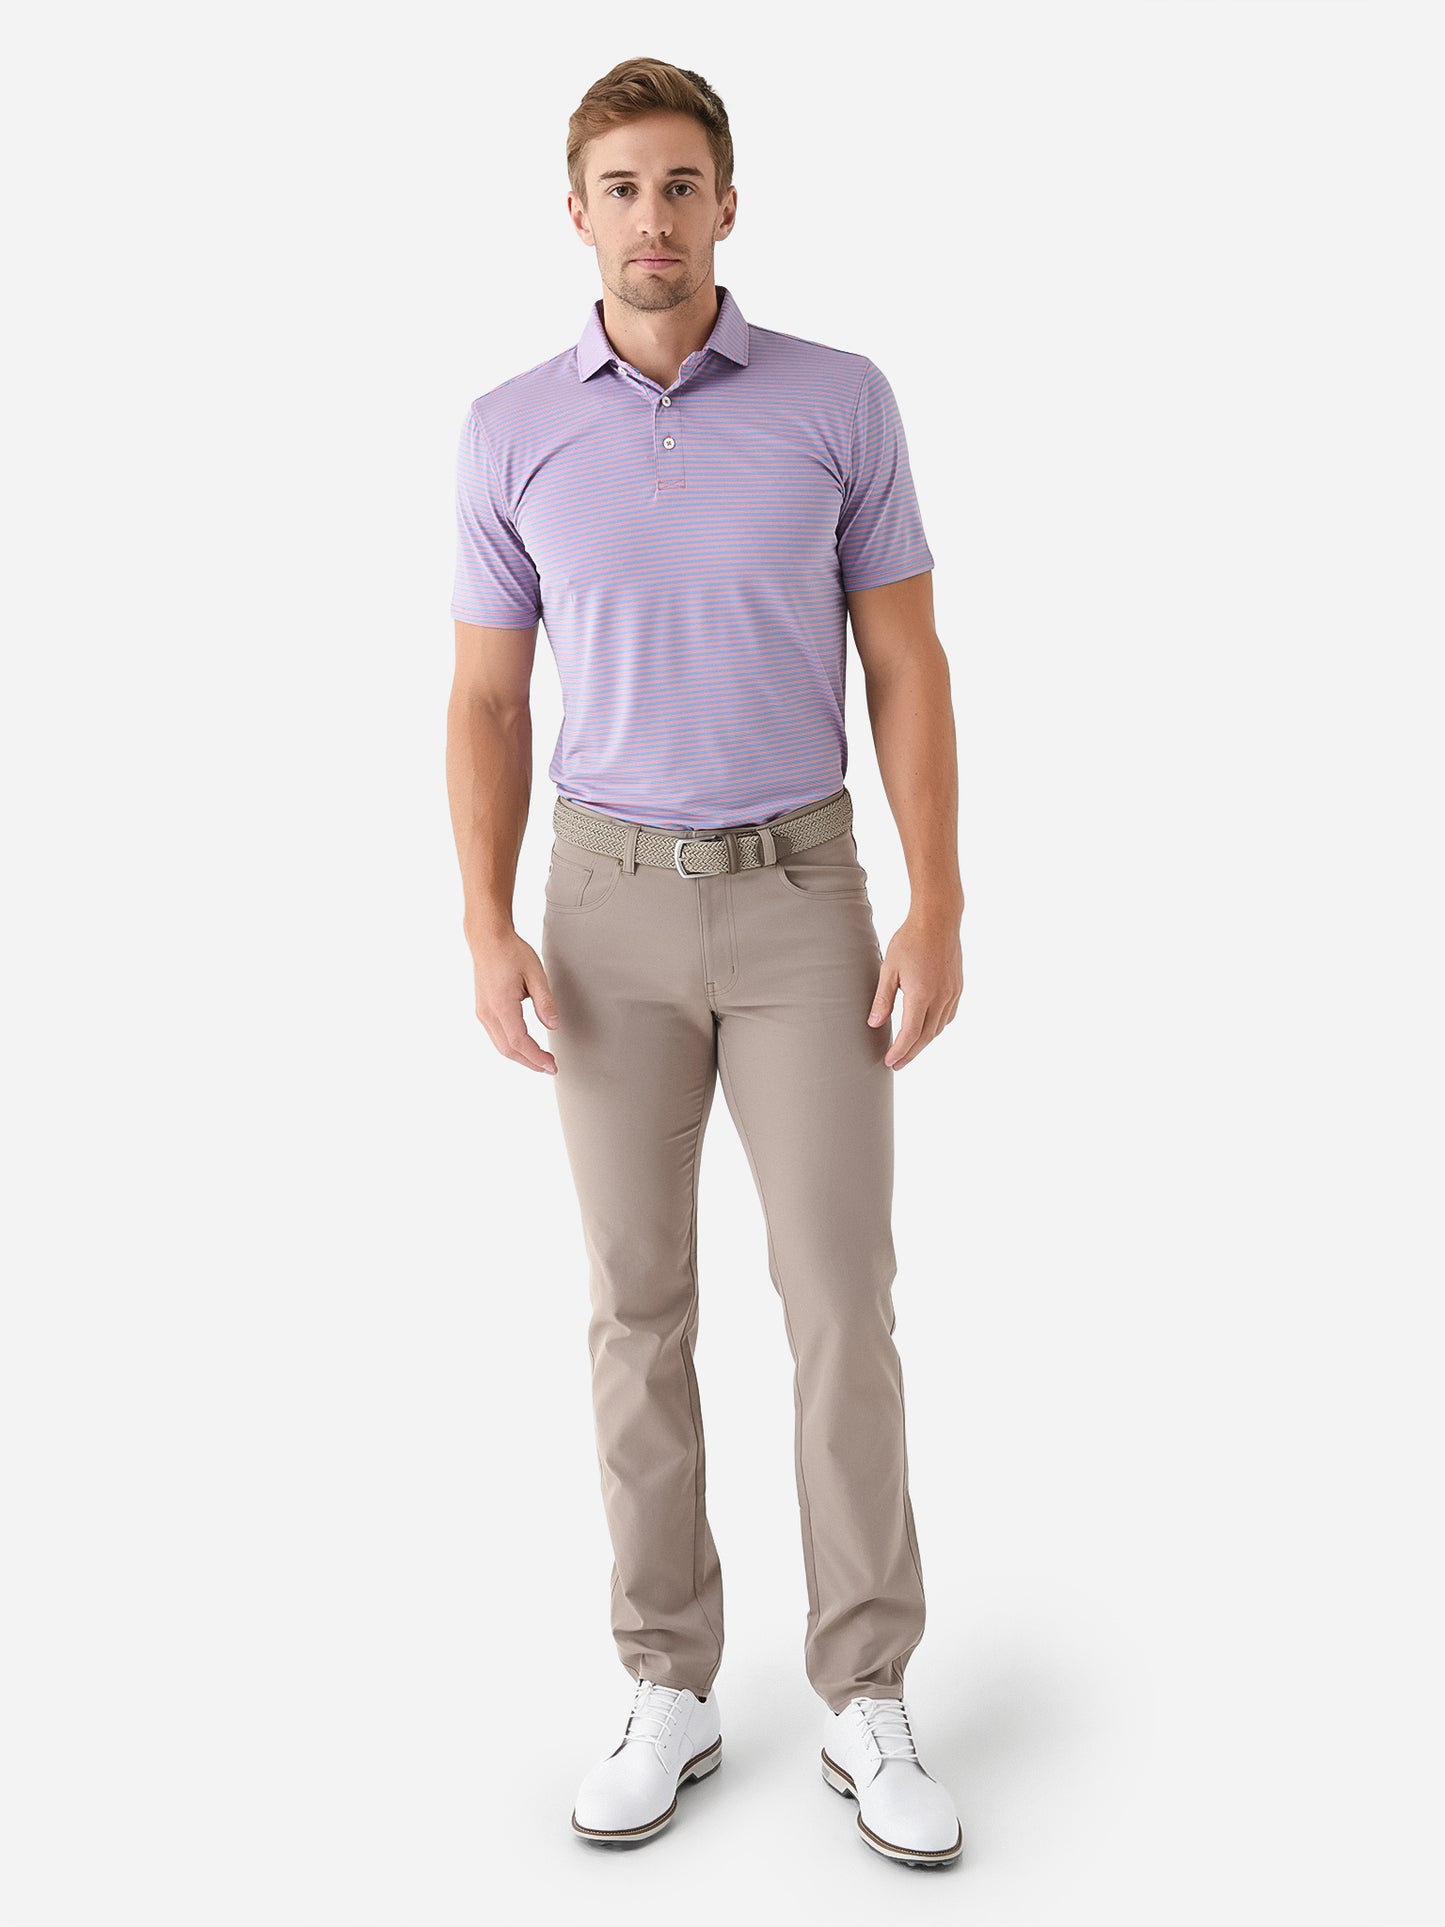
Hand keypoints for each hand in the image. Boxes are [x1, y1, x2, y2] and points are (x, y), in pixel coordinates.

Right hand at [469, 928, 560, 1073]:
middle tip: (550, 1068)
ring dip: (520, 1056)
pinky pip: (496, 1036)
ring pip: (500, 1045)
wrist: (487, 939)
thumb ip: (545, 1002)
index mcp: (501, 1005)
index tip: (552, 1065)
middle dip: (530, 1062)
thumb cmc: (511, 952)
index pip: (519, 1041)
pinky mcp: (482, 1010)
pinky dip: (511, 1046)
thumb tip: (554, 1026)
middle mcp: (488, 1012)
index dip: (536, 1057)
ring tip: (540, 1061)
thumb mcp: (536, 973)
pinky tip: (524, 1046)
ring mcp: (482, 1012)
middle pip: (508, 1049)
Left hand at [868, 908, 963, 1069]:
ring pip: (939, 1028)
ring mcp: (952, 993)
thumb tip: (875, 1024)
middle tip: (897, 1064)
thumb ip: (883, 999)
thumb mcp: (889, 969)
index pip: (910, 1034)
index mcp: (921, 995)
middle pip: (925, 1037)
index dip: (899, 1051)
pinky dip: (937, 1027)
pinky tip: (928, 1028)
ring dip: (924, 1041)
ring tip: (909, 1048)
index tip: (889, 1062)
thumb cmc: (910, 940)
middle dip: (911, 1053)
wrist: (938, 920)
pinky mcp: (957, 987)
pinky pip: (948, 1016)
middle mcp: (940, 998)